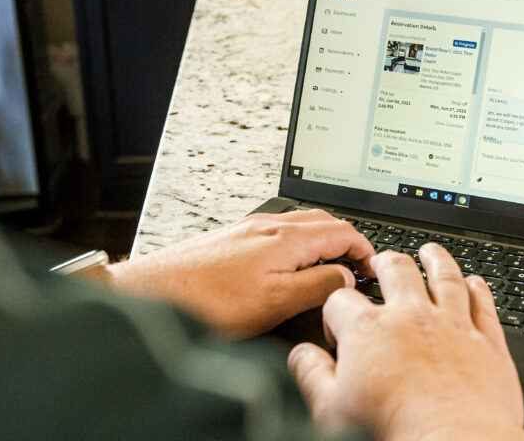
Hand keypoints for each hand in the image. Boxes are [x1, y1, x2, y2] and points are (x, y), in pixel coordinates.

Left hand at [107, 209, 374, 337]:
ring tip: (330, 267)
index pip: (343, 231)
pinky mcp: (231, 240)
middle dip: (347, 241)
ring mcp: (248, 230)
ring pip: (300, 227)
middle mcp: (268, 225)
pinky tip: (290, 267)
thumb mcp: (276, 301)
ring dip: (323, 241)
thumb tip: (346, 276)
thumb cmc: (206, 300)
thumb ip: (318, 285)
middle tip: (358, 266)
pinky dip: (298, 246)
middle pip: (323, 222)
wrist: (150, 294)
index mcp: (286, 237)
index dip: (365, 249)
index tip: (373, 268)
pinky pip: (277, 234)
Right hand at [287, 244, 523, 440]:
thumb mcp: (330, 410)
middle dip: (385, 262)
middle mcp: (412, 316)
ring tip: (430, 252)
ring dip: (436, 260)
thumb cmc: (394, 431)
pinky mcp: (486, 341)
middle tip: (382, 261)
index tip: (338, 326)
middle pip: (397, 270)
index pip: (342, 300)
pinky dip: (478, 288)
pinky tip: (475, 282)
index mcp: (369, 330)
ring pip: (445, 276)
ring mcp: (453, 325)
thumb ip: (312, 375)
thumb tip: (302, 357)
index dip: (335, 310)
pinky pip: (482, 303)